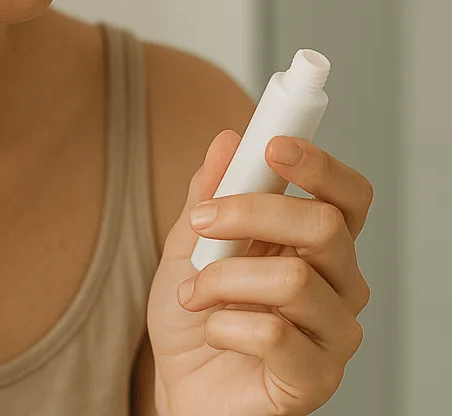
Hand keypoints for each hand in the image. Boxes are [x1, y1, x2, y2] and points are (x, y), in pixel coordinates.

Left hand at [146, 129, 373, 415]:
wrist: (179, 386)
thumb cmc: (194, 315)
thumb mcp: (190, 242)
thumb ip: (209, 193)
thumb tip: (226, 140)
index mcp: (315, 243)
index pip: (347, 196)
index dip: (320, 165)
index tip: (272, 145)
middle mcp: (338, 284)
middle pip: (325, 226)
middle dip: (252, 212)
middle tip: (203, 223)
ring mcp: (332, 333)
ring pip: (294, 279)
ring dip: (223, 278)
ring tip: (195, 293)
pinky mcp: (315, 379)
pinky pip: (277, 334)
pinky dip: (226, 324)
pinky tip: (213, 331)